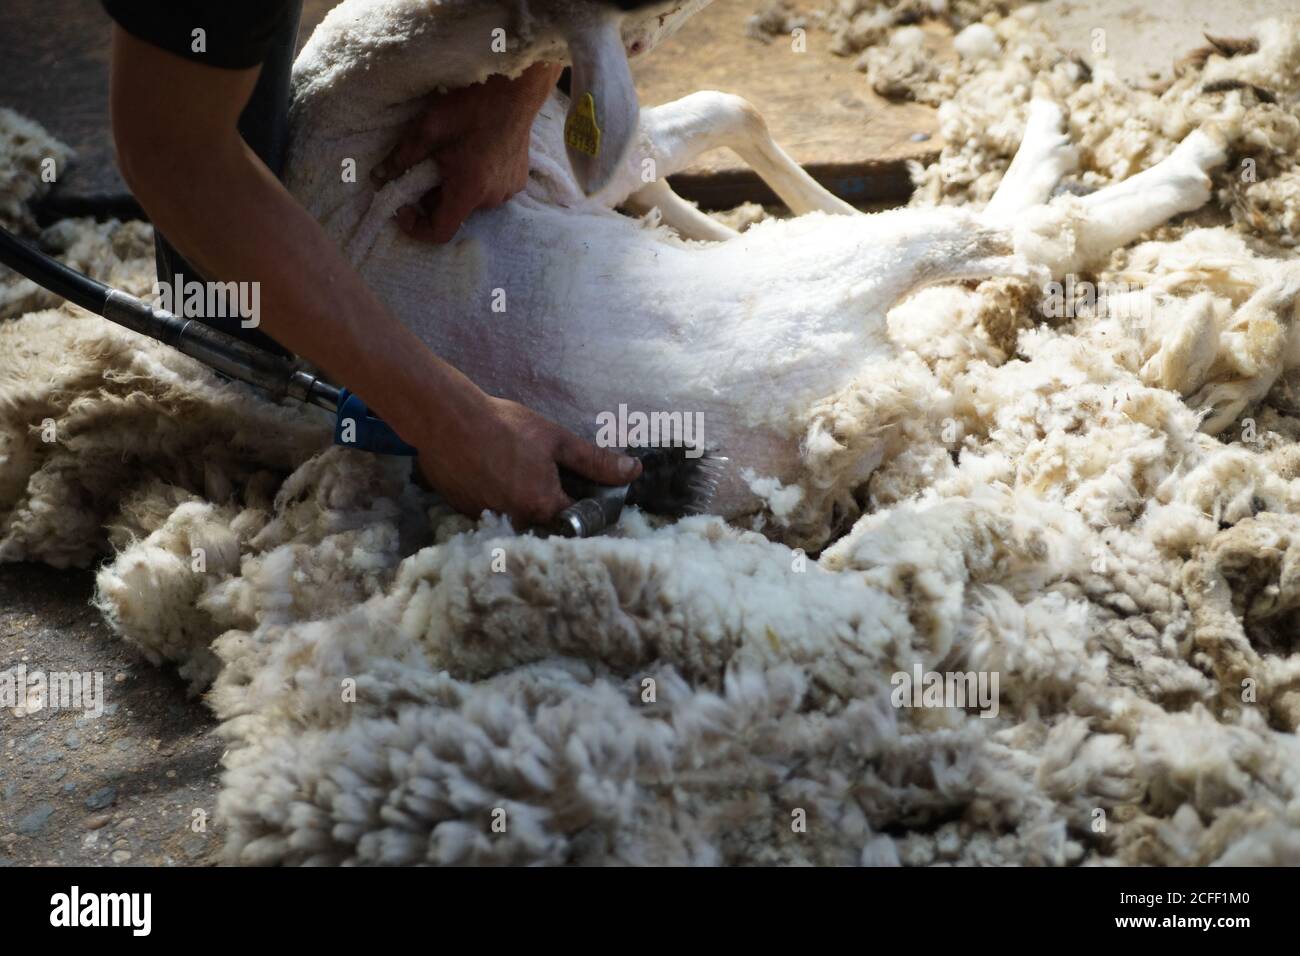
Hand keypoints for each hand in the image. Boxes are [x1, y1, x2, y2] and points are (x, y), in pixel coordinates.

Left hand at [372, 62, 563, 242]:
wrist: (515, 87)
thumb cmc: (472, 106)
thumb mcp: (428, 129)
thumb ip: (402, 157)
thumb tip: (378, 176)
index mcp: (468, 190)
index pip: (440, 232)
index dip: (416, 228)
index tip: (403, 207)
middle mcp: (492, 198)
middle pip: (454, 213)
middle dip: (434, 197)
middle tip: (425, 166)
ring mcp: (509, 191)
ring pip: (472, 201)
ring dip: (456, 187)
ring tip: (451, 156)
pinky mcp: (519, 180)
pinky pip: (491, 190)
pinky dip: (476, 180)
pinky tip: (474, 153)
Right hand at [416, 394, 641, 527]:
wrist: (445, 419)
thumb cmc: (503, 425)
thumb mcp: (556, 439)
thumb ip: (595, 461)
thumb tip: (633, 471)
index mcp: (542, 506)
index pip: (579, 521)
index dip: (589, 506)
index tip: (590, 492)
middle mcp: (516, 522)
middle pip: (548, 524)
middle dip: (556, 505)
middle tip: (549, 476)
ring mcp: (488, 520)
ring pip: (519, 520)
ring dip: (526, 503)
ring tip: (519, 472)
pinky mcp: (466, 513)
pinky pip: (494, 514)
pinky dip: (500, 498)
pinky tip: (496, 473)